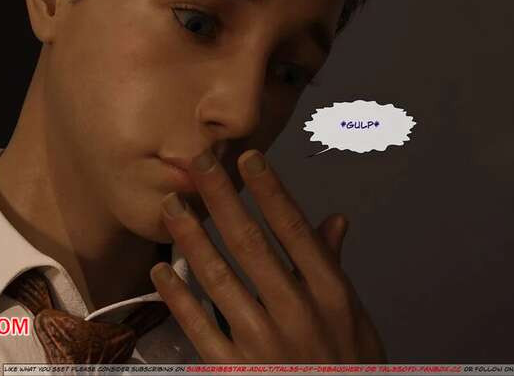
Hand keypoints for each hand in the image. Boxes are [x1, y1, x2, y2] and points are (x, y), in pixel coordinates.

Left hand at [150, 149, 385, 362]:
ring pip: (219, 278)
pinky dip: (178, 296)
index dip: (269, 192)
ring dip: (191, 237)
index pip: (294, 231)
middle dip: (222, 199)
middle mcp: (297, 312)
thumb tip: (334, 219)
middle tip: (198, 162)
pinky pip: (200, 326)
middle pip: (251, 244)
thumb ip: (334, 266)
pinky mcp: (236, 369)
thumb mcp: (353, 316)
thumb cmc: (346, 363)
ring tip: (173, 206)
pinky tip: (159, 270)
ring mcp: (264, 342)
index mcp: (330, 294)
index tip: (248, 159)